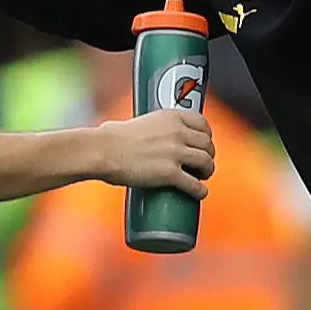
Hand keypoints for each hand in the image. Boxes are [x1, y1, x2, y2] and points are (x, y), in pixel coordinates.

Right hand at [93, 109, 215, 198]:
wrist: (102, 150)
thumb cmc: (112, 137)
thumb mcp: (140, 122)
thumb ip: (153, 126)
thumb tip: (150, 134)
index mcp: (171, 116)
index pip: (202, 122)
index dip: (207, 135)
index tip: (203, 143)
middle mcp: (177, 132)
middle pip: (207, 144)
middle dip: (207, 155)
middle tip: (201, 164)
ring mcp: (175, 152)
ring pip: (206, 163)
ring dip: (207, 172)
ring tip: (200, 177)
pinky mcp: (170, 173)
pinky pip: (195, 184)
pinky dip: (200, 191)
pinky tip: (199, 192)